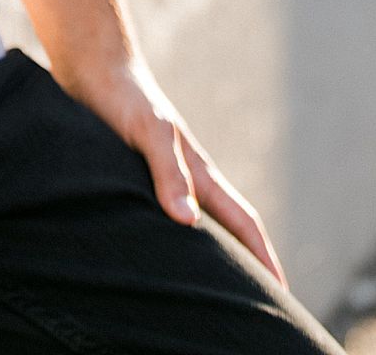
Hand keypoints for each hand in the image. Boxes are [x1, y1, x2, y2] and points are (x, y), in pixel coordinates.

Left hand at [52, 48, 288, 289]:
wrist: (93, 67)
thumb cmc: (124, 97)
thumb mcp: (149, 132)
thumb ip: (168, 172)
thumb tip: (189, 222)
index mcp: (199, 171)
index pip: (243, 222)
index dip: (264, 259)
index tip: (282, 295)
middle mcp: (188, 177)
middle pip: (228, 230)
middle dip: (246, 267)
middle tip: (256, 308)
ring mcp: (165, 177)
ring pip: (198, 226)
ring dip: (212, 257)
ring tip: (213, 294)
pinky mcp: (138, 176)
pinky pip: (165, 217)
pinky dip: (174, 242)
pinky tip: (162, 256)